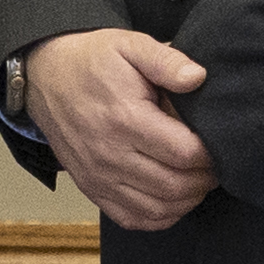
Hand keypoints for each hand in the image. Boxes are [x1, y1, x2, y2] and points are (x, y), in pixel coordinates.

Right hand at [24, 28, 219, 231]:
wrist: (45, 77)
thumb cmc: (91, 61)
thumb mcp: (129, 44)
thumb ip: (166, 60)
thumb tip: (198, 78)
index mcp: (125, 119)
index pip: (185, 153)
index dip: (211, 154)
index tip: (218, 143)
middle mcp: (110, 154)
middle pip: (175, 185)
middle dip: (205, 179)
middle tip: (215, 164)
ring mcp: (98, 176)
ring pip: (157, 208)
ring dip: (187, 199)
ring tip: (198, 180)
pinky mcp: (91, 188)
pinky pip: (133, 218)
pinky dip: (160, 216)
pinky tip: (172, 198)